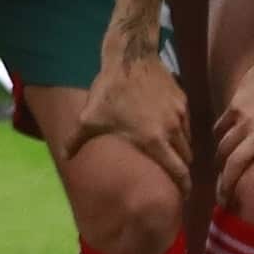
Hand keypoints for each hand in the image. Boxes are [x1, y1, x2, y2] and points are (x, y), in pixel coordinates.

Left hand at [77, 37, 189, 186]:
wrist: (130, 56)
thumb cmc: (109, 91)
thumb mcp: (90, 118)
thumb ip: (76, 141)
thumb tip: (64, 157)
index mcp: (154, 141)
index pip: (178, 171)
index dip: (184, 187)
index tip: (184, 196)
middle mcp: (173, 130)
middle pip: (186, 159)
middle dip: (182, 170)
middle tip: (176, 177)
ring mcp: (180, 114)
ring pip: (188, 141)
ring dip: (182, 150)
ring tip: (172, 155)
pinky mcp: (182, 100)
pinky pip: (187, 123)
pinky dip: (181, 131)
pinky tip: (169, 130)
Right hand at [216, 53, 253, 222]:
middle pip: (237, 166)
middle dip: (229, 187)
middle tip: (226, 204)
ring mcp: (244, 119)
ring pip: (224, 149)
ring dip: (221, 168)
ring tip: (221, 179)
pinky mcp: (234, 106)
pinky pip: (220, 129)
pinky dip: (219, 141)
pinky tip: (221, 147)